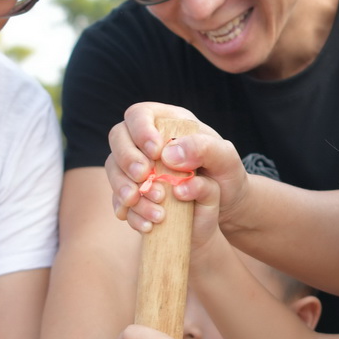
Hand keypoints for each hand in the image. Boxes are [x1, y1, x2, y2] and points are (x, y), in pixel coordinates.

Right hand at [106, 103, 249, 234]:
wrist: (225, 205)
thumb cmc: (226, 173)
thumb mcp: (226, 157)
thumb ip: (203, 148)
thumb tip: (169, 155)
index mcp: (166, 124)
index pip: (139, 115)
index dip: (141, 130)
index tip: (155, 152)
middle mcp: (145, 143)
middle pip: (118, 138)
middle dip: (127, 158)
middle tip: (143, 176)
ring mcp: (136, 169)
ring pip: (113, 170)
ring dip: (124, 187)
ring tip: (150, 203)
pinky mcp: (134, 195)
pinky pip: (119, 202)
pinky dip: (130, 212)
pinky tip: (149, 224)